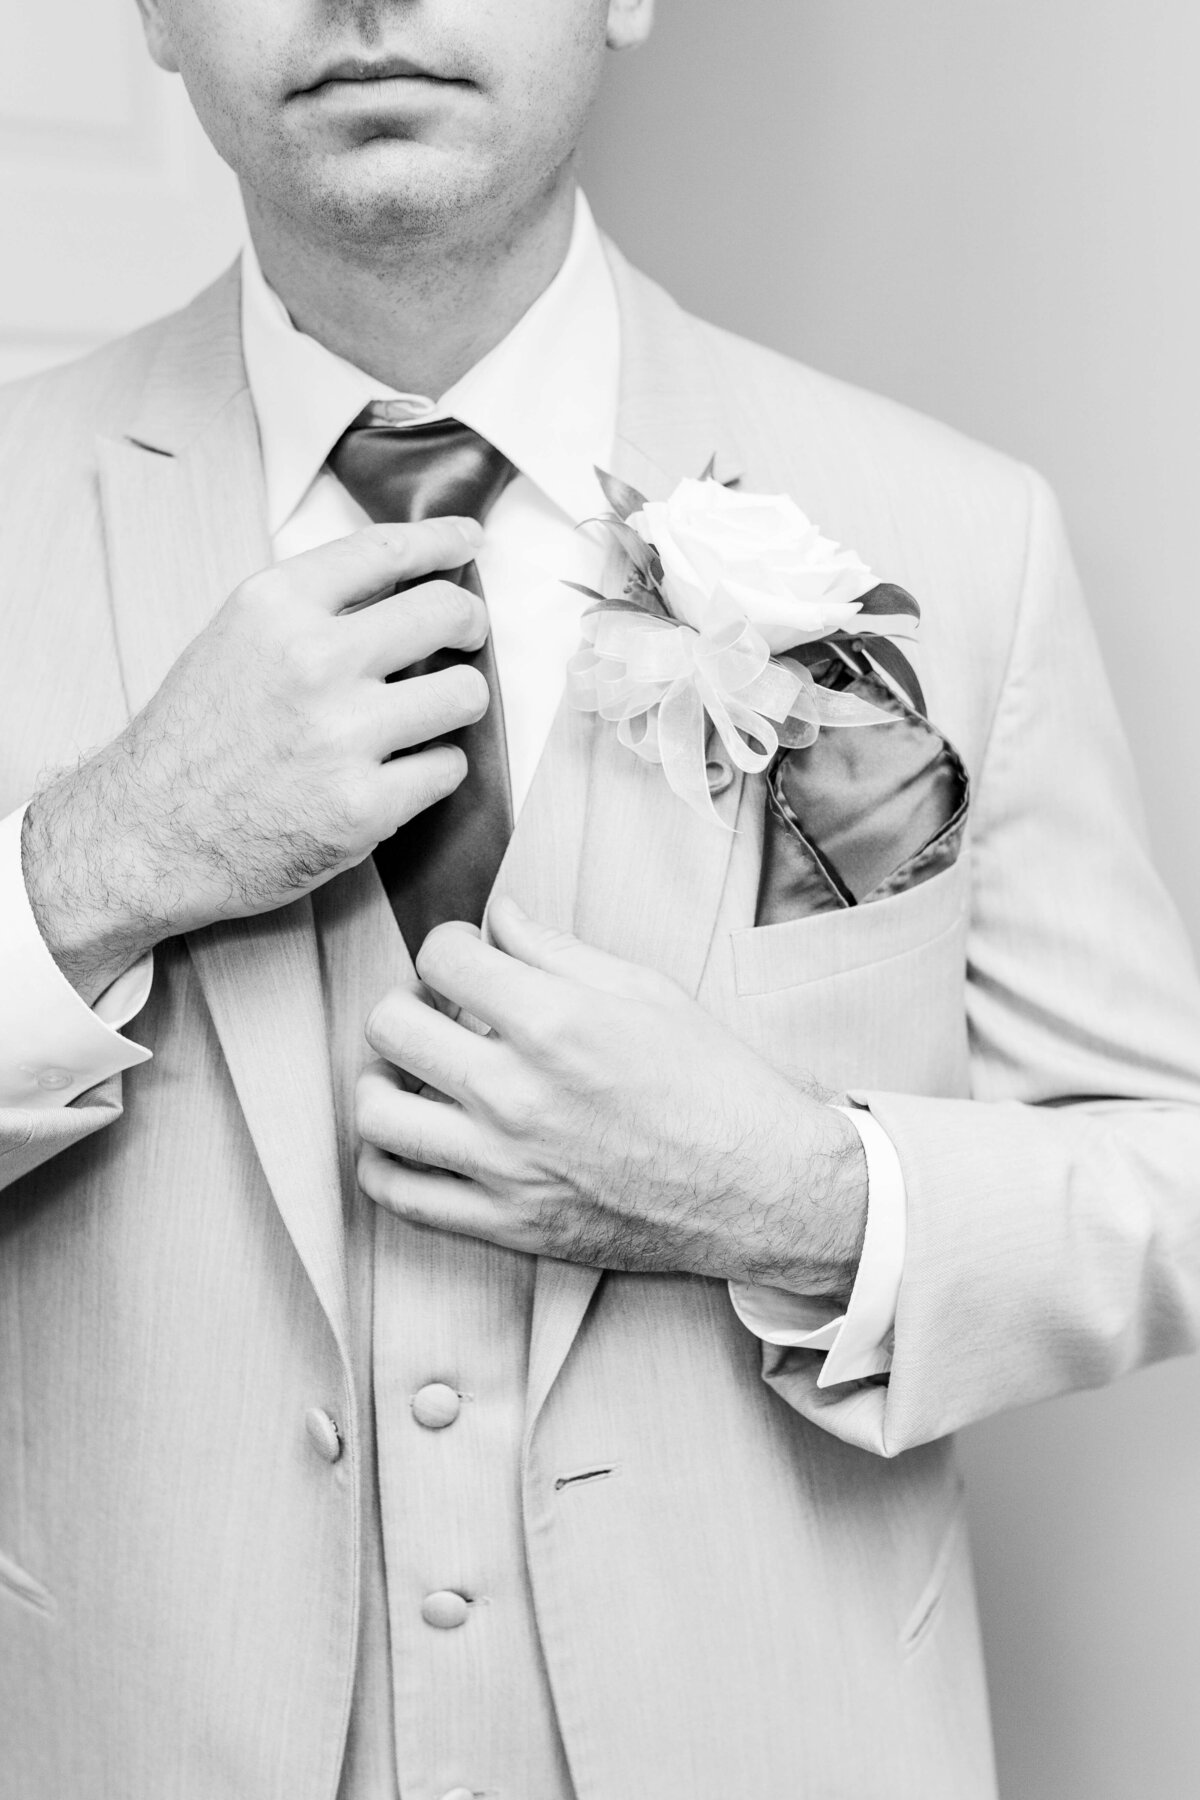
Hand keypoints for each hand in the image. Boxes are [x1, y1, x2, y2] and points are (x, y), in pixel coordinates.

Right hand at [23, 518, 488, 999]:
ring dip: (455, 704)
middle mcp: (312, 661)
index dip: (442, 541)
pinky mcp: (363, 807)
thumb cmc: (194, 741)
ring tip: (424, 717)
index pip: (386, 549)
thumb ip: (312, 608)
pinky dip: (432, 771)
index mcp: (276, 607)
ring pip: (465, 693)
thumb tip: (406, 585)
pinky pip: (448, 768)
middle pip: (447, 612)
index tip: (469, 542)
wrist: (147, 836)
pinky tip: (395, 774)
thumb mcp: (236, 640)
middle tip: (466, 639)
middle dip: (470, 624)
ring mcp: (341, 737)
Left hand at [356, 897, 867, 1293]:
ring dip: (380, 1081)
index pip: (440, 958)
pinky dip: (383, 1162)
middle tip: (435, 1011)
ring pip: (375, 1113)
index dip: (447, 946)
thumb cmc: (711, 1083)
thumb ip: (556, 952)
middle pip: (389, 1026)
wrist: (757, 1186)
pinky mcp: (505, 1224)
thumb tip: (496, 919)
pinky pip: (398, 1196)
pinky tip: (409, 1136)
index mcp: (555, 1023)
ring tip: (407, 1074)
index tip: (465, 960)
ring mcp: (504, 1167)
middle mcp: (517, 1094)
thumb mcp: (644, 992)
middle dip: (406, 1003)